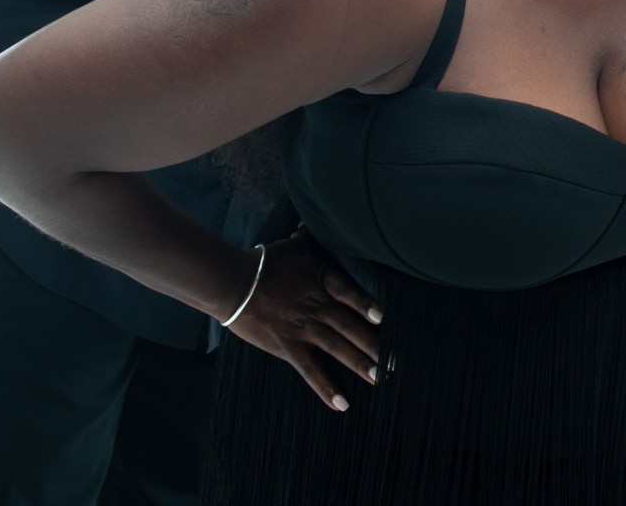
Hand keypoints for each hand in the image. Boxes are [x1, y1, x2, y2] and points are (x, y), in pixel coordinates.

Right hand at [221, 231, 384, 410]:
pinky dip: (326, 388)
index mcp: (319, 279)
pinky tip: (342, 404)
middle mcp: (315, 305)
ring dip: (360, 364)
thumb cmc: (260, 263)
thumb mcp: (288, 248)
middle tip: (396, 361)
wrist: (230, 283)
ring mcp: (302, 327)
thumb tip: (310, 222)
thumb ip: (305, 242)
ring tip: (380, 378)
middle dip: (375, 343)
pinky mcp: (287, 346)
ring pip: (337, 347)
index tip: (384, 318)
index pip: (348, 291)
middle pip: (350, 325)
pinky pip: (310, 370)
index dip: (366, 304)